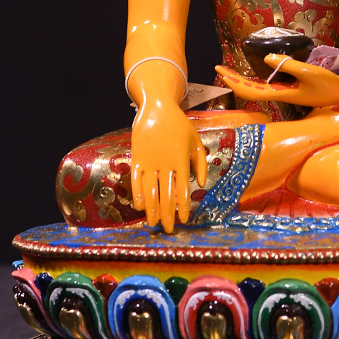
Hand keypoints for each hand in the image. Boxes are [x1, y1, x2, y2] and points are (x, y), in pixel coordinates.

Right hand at [130, 104, 206, 233]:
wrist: (157, 109)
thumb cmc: (179, 125)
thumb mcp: (195, 141)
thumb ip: (200, 163)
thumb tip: (201, 184)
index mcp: (181, 161)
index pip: (182, 190)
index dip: (183, 207)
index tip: (183, 220)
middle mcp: (165, 164)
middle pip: (166, 195)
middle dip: (167, 215)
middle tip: (169, 230)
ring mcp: (149, 162)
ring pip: (150, 191)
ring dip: (152, 209)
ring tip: (153, 224)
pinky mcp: (137, 158)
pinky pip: (136, 180)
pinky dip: (138, 194)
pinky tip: (140, 206)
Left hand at [216, 54, 338, 107]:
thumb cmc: (327, 83)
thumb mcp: (308, 72)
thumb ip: (288, 65)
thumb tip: (267, 58)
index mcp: (281, 94)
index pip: (251, 92)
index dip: (235, 83)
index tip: (222, 72)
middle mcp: (279, 95)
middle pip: (250, 90)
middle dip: (233, 80)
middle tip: (219, 67)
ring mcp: (283, 93)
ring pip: (256, 89)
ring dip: (241, 81)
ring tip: (229, 71)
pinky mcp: (288, 89)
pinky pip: (265, 86)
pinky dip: (253, 81)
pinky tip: (249, 76)